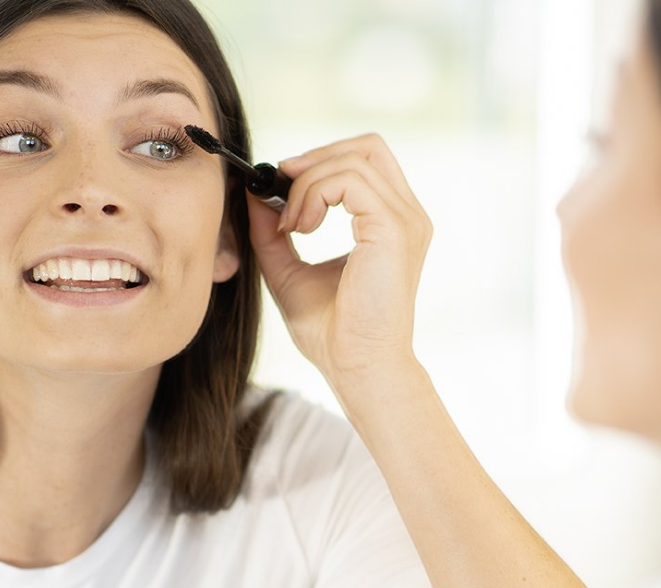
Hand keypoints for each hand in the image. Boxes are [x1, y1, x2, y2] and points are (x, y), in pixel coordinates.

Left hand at [248, 133, 431, 387]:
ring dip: (308, 183)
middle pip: (367, 146)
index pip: (364, 162)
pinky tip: (299, 229)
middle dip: (317, 159)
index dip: (320, 163)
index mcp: (391, 224)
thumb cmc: (333, 334)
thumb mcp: (290, 272)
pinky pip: (349, 179)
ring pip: (354, 158)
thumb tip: (253, 194)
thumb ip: (273, 233)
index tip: (282, 192)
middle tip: (283, 193)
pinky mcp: (393, 228)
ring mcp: (405, 220)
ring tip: (291, 227)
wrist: (357, 368)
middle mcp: (406, 216)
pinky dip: (314, 194)